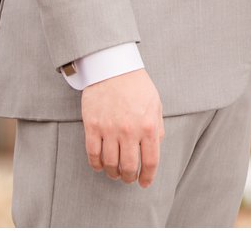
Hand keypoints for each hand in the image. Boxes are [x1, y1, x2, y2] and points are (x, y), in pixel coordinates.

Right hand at [81, 68, 163, 187]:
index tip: (144, 183)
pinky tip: (100, 166)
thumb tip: (155, 147)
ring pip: (110, 164)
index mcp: (148, 126)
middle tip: (129, 179)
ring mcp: (109, 130)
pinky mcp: (92, 126)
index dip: (148, 176)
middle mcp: (130, 131)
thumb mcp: (155, 105)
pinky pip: (93, 154)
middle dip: (130, 178)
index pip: (150, 161)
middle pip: (129, 167)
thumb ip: (157, 127)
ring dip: (113, 173)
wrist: (113, 68)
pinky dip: (96, 165)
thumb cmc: (137, 86)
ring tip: (115, 173)